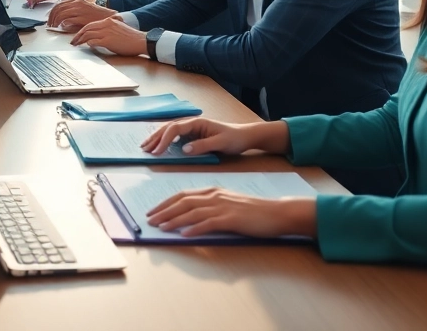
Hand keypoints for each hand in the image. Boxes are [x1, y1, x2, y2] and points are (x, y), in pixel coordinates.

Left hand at [46, 0, 115, 30]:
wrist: (108, 16)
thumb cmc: (95, 15)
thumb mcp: (82, 9)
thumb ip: (72, 10)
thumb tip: (61, 17)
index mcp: (76, 0)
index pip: (59, 4)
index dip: (52, 12)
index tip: (49, 18)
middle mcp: (76, 3)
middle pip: (57, 8)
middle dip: (51, 17)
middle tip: (49, 24)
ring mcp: (79, 10)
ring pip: (60, 14)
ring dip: (55, 21)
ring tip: (53, 27)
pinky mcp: (81, 17)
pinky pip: (67, 19)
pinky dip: (61, 23)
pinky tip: (61, 27)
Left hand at [69, 15, 145, 54]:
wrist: (140, 41)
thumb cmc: (130, 37)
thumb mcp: (117, 28)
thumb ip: (107, 29)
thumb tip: (96, 36)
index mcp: (108, 21)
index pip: (90, 24)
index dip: (82, 30)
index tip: (77, 36)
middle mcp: (106, 24)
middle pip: (87, 28)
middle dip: (78, 35)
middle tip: (72, 41)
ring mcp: (107, 32)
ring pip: (88, 34)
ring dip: (80, 40)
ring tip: (76, 45)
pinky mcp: (108, 41)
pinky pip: (94, 41)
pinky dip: (89, 43)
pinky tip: (87, 46)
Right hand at [140, 117, 288, 156]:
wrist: (246, 136)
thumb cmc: (235, 138)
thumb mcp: (221, 143)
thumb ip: (202, 146)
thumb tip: (184, 149)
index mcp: (197, 122)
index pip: (175, 129)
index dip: (164, 140)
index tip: (157, 151)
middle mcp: (192, 123)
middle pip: (168, 128)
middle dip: (155, 138)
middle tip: (144, 149)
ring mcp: (192, 128)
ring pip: (169, 131)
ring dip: (157, 138)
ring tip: (146, 147)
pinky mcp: (194, 135)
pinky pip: (175, 136)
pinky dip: (165, 140)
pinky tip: (159, 146)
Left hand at [145, 189, 315, 238]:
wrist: (276, 212)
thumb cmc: (253, 210)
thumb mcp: (228, 203)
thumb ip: (210, 206)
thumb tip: (191, 217)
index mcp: (212, 191)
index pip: (183, 195)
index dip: (166, 202)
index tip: (153, 210)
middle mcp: (215, 196)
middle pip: (183, 202)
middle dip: (164, 211)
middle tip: (150, 220)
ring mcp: (223, 207)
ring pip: (192, 213)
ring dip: (174, 220)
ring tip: (161, 227)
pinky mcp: (231, 219)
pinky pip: (208, 224)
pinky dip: (194, 229)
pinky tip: (184, 235)